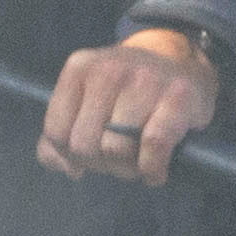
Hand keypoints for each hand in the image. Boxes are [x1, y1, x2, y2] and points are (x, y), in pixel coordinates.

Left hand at [40, 24, 220, 185]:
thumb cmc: (127, 90)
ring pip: (116, 149)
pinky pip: (153, 146)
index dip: (71, 156)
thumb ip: (60, 134)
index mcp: (80, 68)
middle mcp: (109, 70)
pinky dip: (152, 169)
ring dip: (127, 169)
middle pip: (84, 145)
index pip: (56, 132)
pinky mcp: (177, 97)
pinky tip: (154, 171)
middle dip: (100, 164)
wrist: (179, 63)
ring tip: (136, 161)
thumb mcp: (86, 98)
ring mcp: (144, 81)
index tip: (91, 155)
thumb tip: (64, 167)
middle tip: (117, 160)